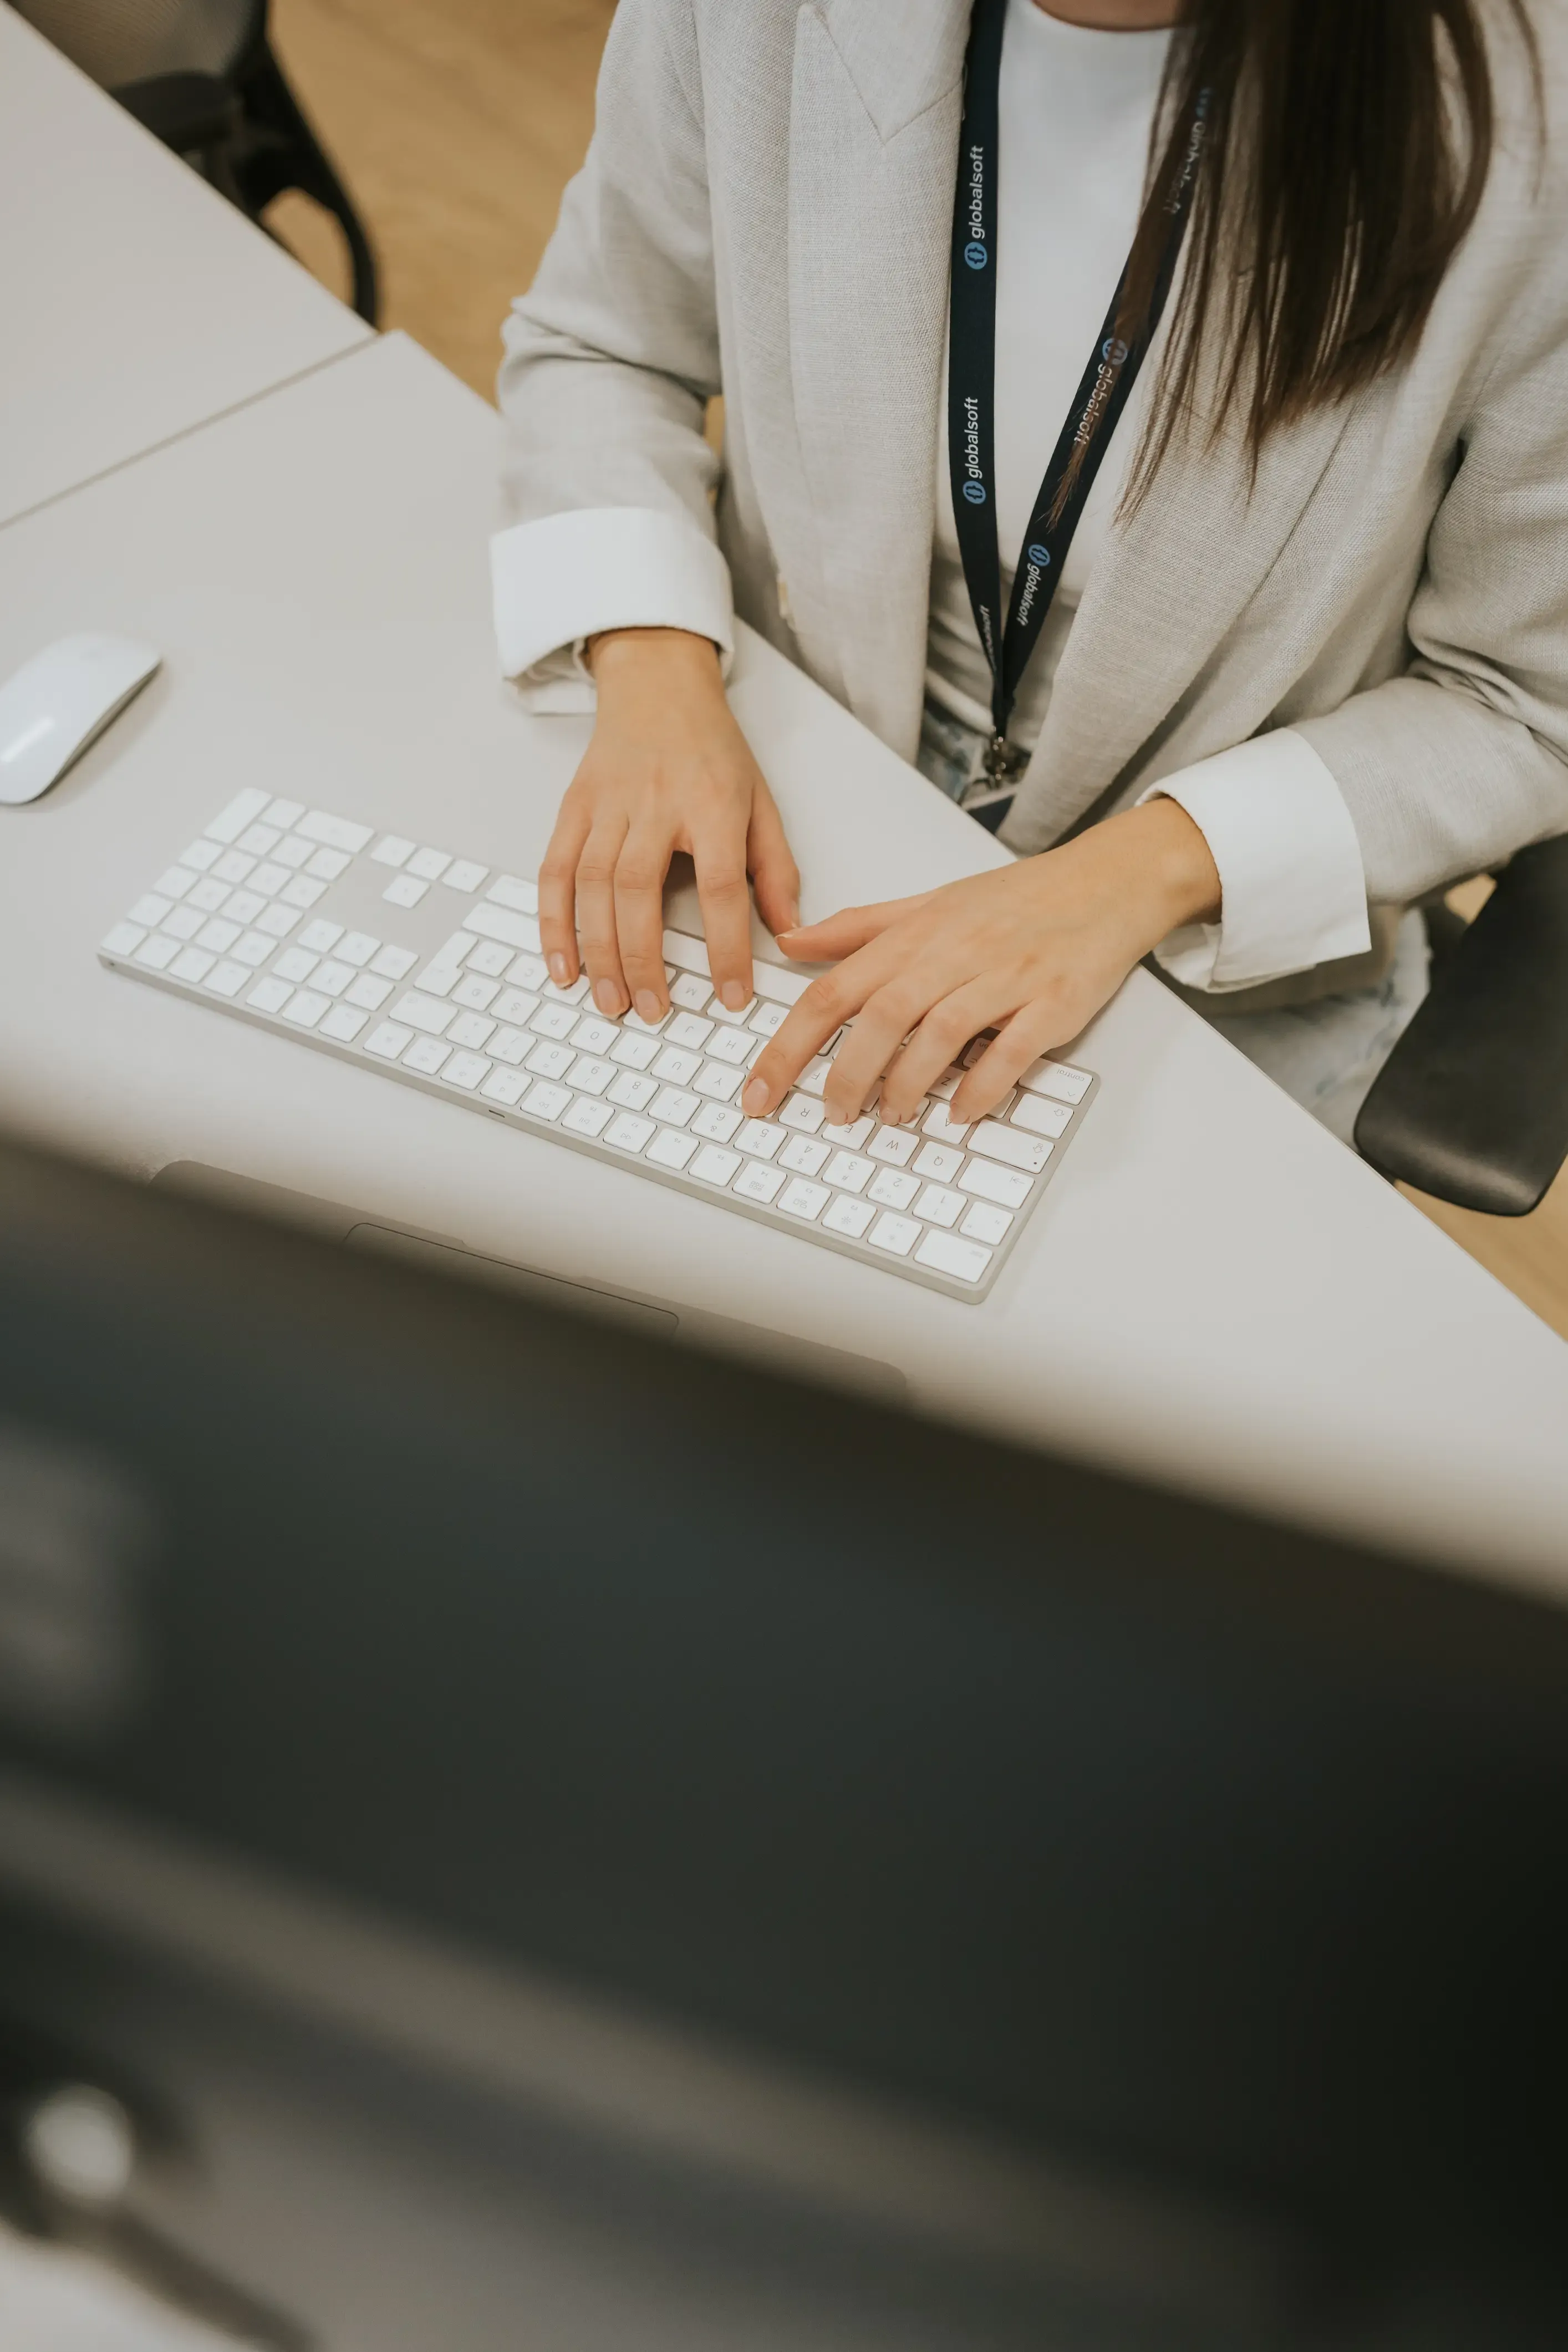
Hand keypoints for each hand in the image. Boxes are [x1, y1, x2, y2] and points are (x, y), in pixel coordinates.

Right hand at [538, 627, 799, 1020]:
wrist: (657, 684)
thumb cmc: (712, 749)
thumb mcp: (761, 802)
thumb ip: (775, 870)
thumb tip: (790, 933)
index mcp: (713, 804)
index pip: (721, 886)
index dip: (726, 947)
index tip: (731, 996)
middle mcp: (656, 803)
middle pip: (641, 890)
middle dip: (644, 959)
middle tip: (653, 1011)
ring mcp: (607, 805)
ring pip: (594, 885)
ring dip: (597, 951)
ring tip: (610, 1001)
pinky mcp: (572, 808)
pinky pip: (555, 871)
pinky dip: (553, 922)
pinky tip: (562, 965)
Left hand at [739, 799, 1220, 1129]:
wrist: (1106, 883)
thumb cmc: (1017, 900)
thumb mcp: (929, 903)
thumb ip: (859, 929)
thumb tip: (792, 942)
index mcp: (917, 933)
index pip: (835, 990)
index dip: (789, 1044)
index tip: (760, 1090)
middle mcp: (956, 952)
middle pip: (882, 1016)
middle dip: (845, 1074)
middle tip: (831, 1114)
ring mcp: (1006, 976)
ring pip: (941, 1032)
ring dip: (908, 1084)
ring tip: (890, 1117)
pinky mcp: (1052, 1002)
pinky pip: (1011, 1050)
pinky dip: (983, 1086)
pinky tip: (961, 1112)